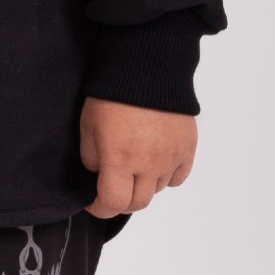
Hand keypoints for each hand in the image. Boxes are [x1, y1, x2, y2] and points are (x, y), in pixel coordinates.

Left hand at [79, 95, 195, 217]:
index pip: (113, 203)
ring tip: (134, 165)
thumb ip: (91, 157)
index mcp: (120, 159)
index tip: (93, 202)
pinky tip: (155, 161)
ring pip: (157, 189)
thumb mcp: (87, 124)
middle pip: (137, 203)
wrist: (146, 66)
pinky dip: (166, 176)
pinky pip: (177, 177)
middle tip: (113, 187)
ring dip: (143, 185)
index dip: (100, 208)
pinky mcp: (187, 148)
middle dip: (121, 200)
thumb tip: (99, 174)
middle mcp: (148, 164)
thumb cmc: (112, 92)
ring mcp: (171, 157)